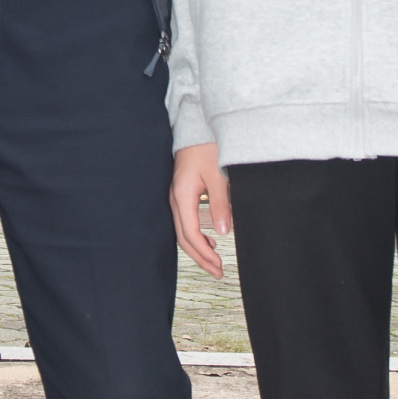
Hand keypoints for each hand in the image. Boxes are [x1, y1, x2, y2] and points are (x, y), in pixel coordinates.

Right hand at [171, 139, 231, 277]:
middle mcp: (176, 198)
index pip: (191, 234)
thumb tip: (222, 233)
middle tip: (217, 272)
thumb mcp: (218, 175)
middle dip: (200, 257)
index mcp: (182, 195)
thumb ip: (220, 204)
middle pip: (184, 237)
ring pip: (183, 231)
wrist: (196, 126)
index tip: (219, 267)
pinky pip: (185, 220)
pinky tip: (209, 239)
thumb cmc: (207, 146)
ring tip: (214, 261)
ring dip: (198, 248)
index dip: (204, 254)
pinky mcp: (182, 192)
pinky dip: (196, 235)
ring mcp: (177, 196)